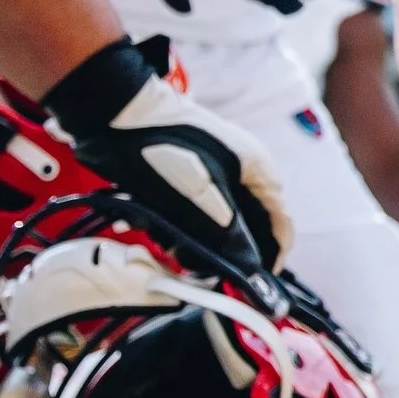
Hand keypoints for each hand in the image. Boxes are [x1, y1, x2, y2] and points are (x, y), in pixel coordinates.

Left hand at [39, 37, 290, 268]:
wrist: (118, 114)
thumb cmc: (164, 148)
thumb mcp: (202, 197)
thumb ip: (230, 235)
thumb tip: (250, 269)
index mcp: (258, 170)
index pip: (280, 222)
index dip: (273, 255)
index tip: (258, 284)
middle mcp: (241, 172)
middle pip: (247, 226)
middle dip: (223, 249)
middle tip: (198, 265)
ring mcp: (213, 173)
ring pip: (215, 222)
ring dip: (192, 239)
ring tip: (164, 240)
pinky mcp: (185, 175)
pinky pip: (189, 212)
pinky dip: (173, 224)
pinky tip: (149, 223)